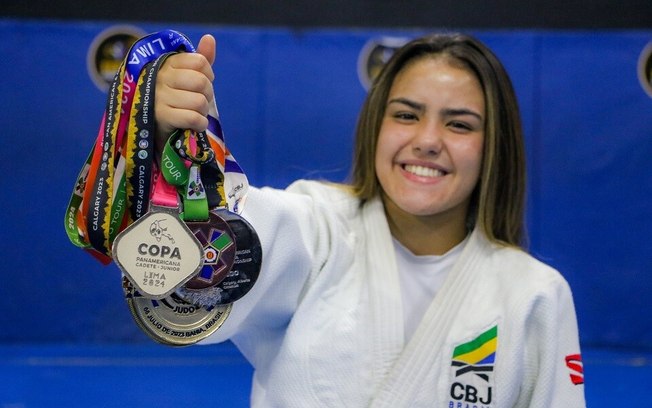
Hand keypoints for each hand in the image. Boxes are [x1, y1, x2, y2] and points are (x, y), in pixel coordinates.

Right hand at [154, 34, 216, 151]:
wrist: (154, 127)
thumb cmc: (175, 98)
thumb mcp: (186, 76)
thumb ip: (201, 59)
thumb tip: (209, 38)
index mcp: (168, 63)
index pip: (200, 62)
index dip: (208, 75)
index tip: (202, 85)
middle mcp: (161, 77)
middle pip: (202, 82)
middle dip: (208, 95)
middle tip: (200, 102)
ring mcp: (159, 97)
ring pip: (199, 102)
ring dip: (203, 112)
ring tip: (194, 113)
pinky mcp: (161, 116)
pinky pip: (193, 118)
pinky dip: (200, 124)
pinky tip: (195, 125)